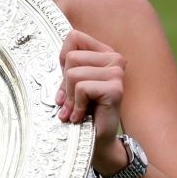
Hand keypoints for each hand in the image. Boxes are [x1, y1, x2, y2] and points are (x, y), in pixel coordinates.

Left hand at [56, 29, 128, 171]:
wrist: (97, 140)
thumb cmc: (84, 110)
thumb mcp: (72, 84)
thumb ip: (68, 66)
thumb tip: (59, 55)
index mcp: (104, 52)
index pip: (73, 37)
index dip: (62, 60)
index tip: (67, 80)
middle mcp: (114, 58)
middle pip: (71, 58)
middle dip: (64, 84)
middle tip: (70, 102)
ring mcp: (117, 73)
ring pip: (73, 74)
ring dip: (69, 98)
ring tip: (74, 111)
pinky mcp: (115, 89)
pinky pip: (82, 88)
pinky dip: (76, 106)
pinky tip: (81, 116)